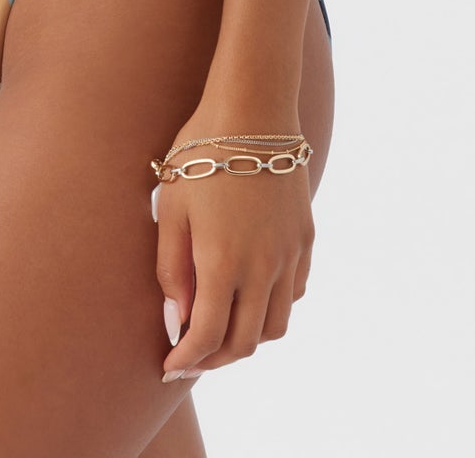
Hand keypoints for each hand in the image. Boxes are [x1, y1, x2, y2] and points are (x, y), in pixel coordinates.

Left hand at [154, 116, 314, 379]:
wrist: (253, 107)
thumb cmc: (202, 153)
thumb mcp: (172, 208)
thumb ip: (171, 269)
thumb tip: (176, 321)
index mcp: (224, 262)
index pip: (207, 337)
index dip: (186, 360)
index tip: (168, 368)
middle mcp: (264, 267)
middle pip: (245, 342)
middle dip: (214, 359)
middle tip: (190, 356)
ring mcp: (290, 254)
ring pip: (275, 325)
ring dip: (248, 338)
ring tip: (221, 329)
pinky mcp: (306, 238)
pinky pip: (294, 293)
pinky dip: (272, 308)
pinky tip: (251, 295)